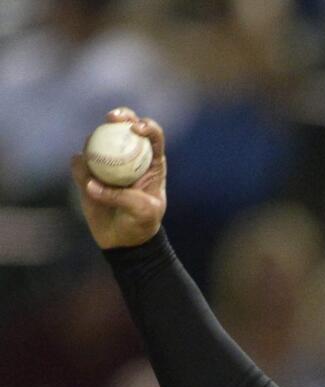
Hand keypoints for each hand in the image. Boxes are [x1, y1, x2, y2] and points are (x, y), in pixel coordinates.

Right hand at [70, 107, 166, 248]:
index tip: (137, 129)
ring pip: (98, 140)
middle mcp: (130, 157)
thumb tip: (91, 184)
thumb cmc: (142, 223)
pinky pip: (80, 163)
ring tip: (94, 159)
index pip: (153, 135)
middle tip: (111, 118)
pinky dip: (80, 165)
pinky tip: (84, 178)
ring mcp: (108, 163)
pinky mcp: (88, 174)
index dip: (147, 125)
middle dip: (120, 115)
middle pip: (124, 127)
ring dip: (94, 142)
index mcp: (151, 162)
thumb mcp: (143, 211)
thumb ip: (122, 196)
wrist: (124, 240)